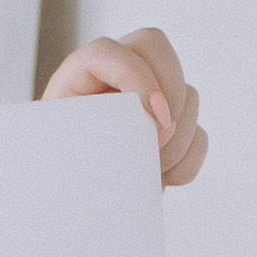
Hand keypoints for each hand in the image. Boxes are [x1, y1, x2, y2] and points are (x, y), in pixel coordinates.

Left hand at [41, 25, 207, 185]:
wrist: (71, 210)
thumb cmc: (57, 180)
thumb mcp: (62, 156)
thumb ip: (91, 135)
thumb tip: (140, 129)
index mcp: (77, 80)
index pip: (106, 51)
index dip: (136, 76)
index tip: (151, 114)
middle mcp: (114, 80)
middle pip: (155, 46)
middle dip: (169, 92)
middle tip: (158, 138)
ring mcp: (148, 103)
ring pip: (188, 94)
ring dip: (177, 139)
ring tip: (148, 172)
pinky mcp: (170, 132)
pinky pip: (199, 135)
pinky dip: (187, 162)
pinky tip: (163, 180)